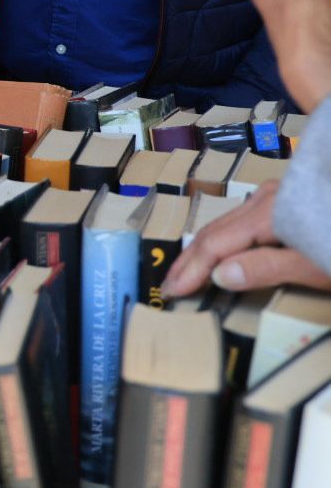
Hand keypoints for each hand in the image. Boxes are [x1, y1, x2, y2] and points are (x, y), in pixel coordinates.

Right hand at [163, 181, 330, 295]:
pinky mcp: (288, 201)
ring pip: (229, 223)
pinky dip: (226, 239)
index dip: (191, 269)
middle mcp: (268, 198)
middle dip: (190, 259)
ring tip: (189, 271)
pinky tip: (224, 251)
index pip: (216, 244)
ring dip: (206, 249)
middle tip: (170, 285)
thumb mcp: (316, 265)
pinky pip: (245, 220)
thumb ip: (267, 268)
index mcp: (269, 213)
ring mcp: (278, 195)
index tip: (171, 292)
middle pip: (216, 229)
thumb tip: (219, 275)